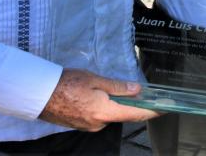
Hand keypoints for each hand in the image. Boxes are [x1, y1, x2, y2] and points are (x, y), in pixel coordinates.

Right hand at [38, 68, 157, 131]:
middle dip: (132, 104)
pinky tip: (97, 96)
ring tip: (111, 89)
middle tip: (141, 92)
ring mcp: (89, 127)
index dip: (152, 111)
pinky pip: (98, 116)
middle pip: (123, 115)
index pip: (135, 114)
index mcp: (105, 112)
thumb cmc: (66, 83)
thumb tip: (138, 90)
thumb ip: (118, 86)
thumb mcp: (95, 79)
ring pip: (109, 115)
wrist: (39, 94)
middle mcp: (99, 124)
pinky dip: (103, 107)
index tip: (166, 108)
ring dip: (114, 104)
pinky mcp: (81, 125)